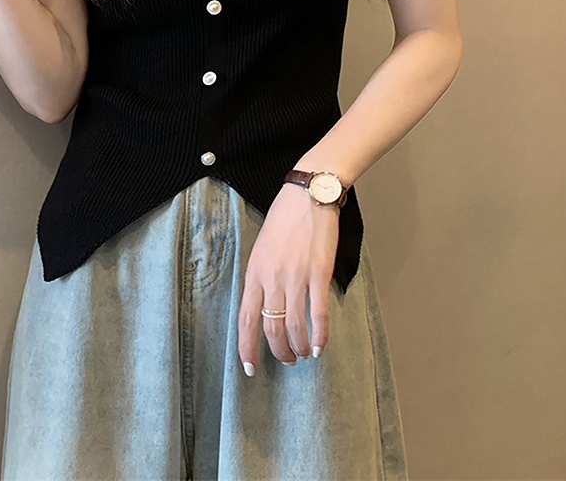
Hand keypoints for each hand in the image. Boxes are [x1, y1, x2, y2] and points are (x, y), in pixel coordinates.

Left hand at [238, 182, 338, 375]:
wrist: (307, 197)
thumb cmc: (283, 220)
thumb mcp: (261, 249)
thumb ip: (261, 277)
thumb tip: (265, 307)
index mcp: (254, 273)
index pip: (246, 319)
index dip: (247, 348)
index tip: (250, 368)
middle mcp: (272, 279)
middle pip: (270, 329)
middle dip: (278, 352)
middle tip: (286, 361)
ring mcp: (296, 277)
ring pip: (293, 327)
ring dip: (298, 348)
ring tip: (302, 355)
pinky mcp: (319, 274)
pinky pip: (318, 314)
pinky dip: (320, 336)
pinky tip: (319, 346)